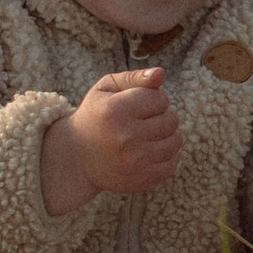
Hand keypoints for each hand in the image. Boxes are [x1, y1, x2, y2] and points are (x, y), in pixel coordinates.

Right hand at [41, 66, 176, 215]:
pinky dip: (166, 157)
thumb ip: (134, 78)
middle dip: (160, 117)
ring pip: (176, 141)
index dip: (152, 99)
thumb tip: (160, 74)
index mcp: (115, 111)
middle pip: (171, 120)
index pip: (160, 98)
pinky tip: (149, 152)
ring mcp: (136, 161)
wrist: (77, 157)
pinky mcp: (143, 179)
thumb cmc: (95, 116)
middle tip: (141, 121)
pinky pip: (172, 164)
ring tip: (147, 135)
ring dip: (166, 136)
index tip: (137, 105)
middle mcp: (126, 136)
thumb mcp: (106, 89)